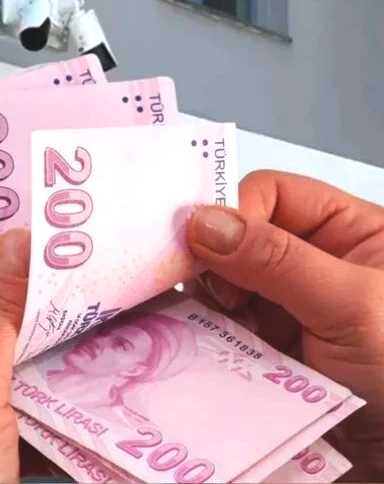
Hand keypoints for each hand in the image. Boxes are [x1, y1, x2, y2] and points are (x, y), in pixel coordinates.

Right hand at [185, 170, 383, 480]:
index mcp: (351, 232)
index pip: (272, 194)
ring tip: (204, 328)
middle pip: (237, 238)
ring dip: (205, 304)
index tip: (202, 247)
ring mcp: (286, 309)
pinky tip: (194, 344)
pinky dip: (200, 334)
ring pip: (219, 285)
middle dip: (212, 262)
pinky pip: (216, 329)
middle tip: (203, 293)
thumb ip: (278, 259)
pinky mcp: (263, 351)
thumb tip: (202, 222)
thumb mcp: (351, 306)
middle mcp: (313, 264)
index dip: (234, 213)